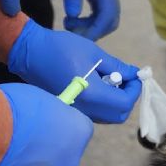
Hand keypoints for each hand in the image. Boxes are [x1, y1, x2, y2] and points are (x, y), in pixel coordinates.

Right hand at [0, 84, 92, 165]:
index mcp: (79, 130)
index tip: (40, 118)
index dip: (56, 122)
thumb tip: (43, 117)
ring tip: (0, 152)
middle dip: (43, 147)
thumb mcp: (37, 97)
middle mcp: (71, 160)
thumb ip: (47, 112)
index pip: (76, 127)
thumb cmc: (11, 107)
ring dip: (25, 165)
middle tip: (18, 137)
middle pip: (59, 154)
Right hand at [6, 20, 141, 123]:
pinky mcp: (69, 110)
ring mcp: (75, 112)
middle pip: (118, 115)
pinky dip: (102, 103)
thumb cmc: (62, 48)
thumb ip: (118, 67)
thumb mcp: (95, 54)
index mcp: (93, 96)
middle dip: (127, 99)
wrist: (30, 53)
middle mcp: (85, 110)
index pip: (125, 103)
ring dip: (115, 102)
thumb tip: (135, 74)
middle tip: (126, 80)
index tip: (135, 76)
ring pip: (106, 116)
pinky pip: (94, 113)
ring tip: (110, 80)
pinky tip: (97, 85)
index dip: (135, 90)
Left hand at [55, 0, 119, 38]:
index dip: (94, 32)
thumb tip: (73, 16)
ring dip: (90, 26)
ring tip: (68, 22)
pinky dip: (88, 19)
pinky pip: (99, 11)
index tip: (78, 39)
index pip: (107, 18)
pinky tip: (73, 17)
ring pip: (105, 18)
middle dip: (93, 31)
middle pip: (110, 21)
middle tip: (70, 31)